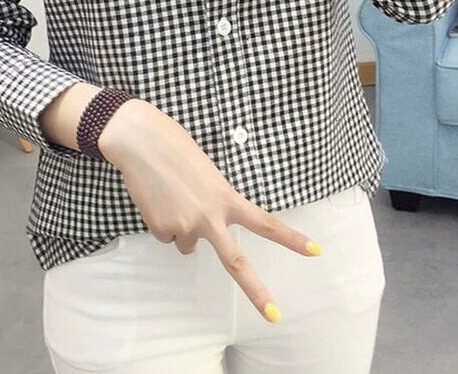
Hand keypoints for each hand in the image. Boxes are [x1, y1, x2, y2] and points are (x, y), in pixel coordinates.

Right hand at [98, 99, 322, 322]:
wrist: (142, 142)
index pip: (265, 222)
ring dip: (180, 225)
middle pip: (236, 263)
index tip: (316, 251)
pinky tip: (157, 199)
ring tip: (171, 194)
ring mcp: (185, 226)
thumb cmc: (176, 148)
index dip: (291, 238)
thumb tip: (200, 230)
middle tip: (275, 315)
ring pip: (187, 243)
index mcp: (227, 198)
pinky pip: (165, 234)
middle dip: (257, 292)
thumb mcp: (206, 173)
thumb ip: (213, 202)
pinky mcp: (161, 229)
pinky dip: (161, 221)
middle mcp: (210, 218)